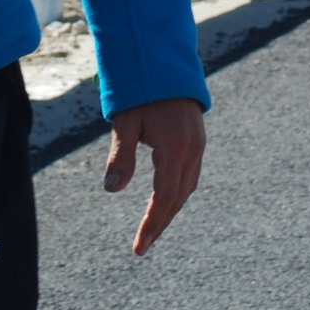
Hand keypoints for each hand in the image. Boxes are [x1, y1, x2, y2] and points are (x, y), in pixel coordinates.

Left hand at [102, 97, 205, 255]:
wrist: (165, 61)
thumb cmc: (140, 89)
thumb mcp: (125, 121)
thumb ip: (121, 156)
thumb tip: (112, 191)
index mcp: (175, 147)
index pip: (164, 197)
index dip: (152, 224)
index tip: (139, 247)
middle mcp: (192, 149)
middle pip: (178, 198)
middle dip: (161, 223)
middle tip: (143, 245)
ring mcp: (198, 145)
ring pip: (186, 188)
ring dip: (170, 210)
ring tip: (151, 229)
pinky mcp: (197, 140)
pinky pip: (190, 176)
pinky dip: (177, 193)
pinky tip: (164, 201)